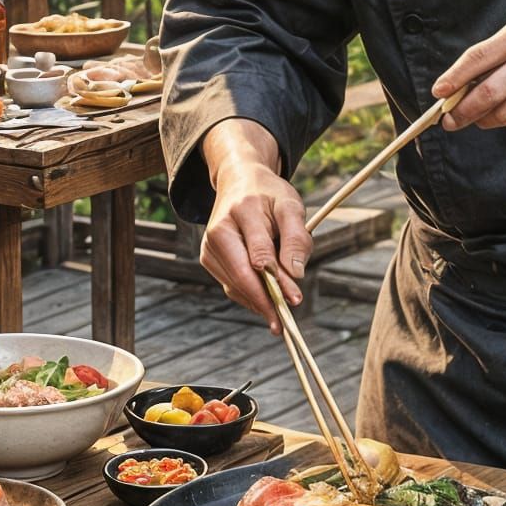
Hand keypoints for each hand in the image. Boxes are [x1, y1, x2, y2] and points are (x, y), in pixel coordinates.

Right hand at [199, 122, 312, 329]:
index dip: (277, 282)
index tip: (295, 299)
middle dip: (264, 301)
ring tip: (279, 314)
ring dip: (258, 301)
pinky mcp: (208, 258)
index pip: (259, 255)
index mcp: (241, 211)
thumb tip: (295, 275)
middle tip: (283, 323)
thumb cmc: (270, 195)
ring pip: (234, 285)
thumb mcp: (291, 207)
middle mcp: (218, 230)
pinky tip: (266, 303)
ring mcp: (209, 246)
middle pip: (241, 275)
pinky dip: (249, 296)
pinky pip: (230, 285)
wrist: (240, 182)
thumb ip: (296, 238)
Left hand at [432, 16, 505, 132]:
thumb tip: (460, 83)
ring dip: (485, 120)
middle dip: (461, 112)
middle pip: (487, 95)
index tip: (438, 93)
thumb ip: (495, 52)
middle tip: (449, 120)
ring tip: (481, 116)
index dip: (454, 79)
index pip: (478, 59)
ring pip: (504, 116)